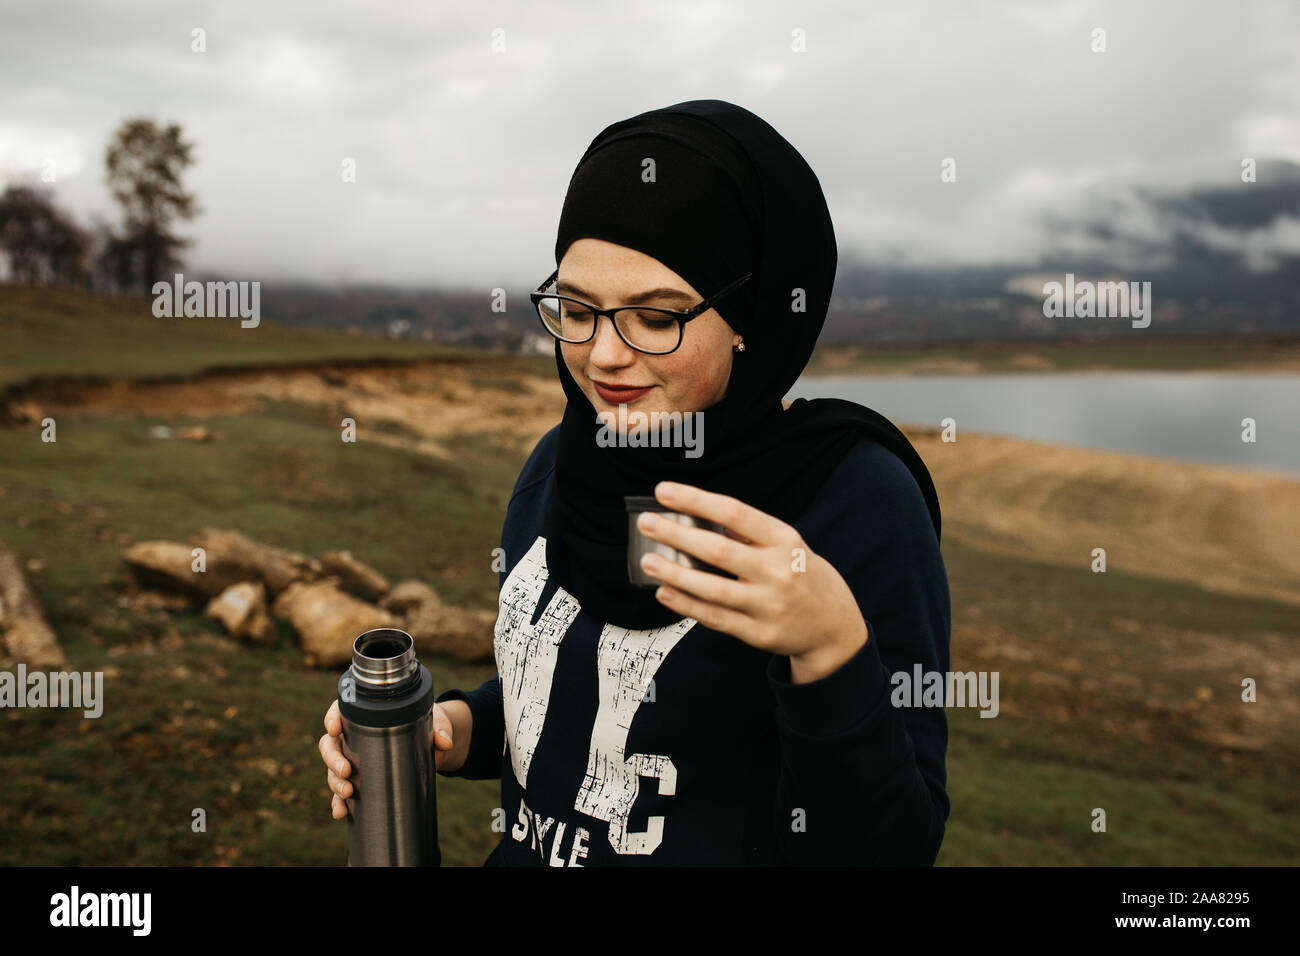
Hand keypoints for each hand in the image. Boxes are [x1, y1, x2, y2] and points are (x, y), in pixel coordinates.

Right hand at [318, 698, 464, 819]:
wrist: (434, 747)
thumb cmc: (429, 725)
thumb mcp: (436, 722)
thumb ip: (441, 729)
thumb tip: (445, 742)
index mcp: (367, 715)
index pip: (341, 711)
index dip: (332, 718)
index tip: (334, 728)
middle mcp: (354, 737)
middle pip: (330, 744)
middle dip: (333, 758)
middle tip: (346, 770)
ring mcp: (353, 760)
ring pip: (333, 770)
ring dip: (335, 782)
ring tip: (348, 792)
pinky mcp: (359, 781)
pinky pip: (342, 793)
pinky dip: (339, 803)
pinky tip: (341, 812)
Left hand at [635, 481, 867, 682]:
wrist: (834, 627)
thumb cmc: (803, 575)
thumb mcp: (788, 545)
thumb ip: (749, 534)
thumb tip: (697, 517)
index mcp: (785, 540)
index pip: (735, 513)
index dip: (697, 500)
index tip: (665, 491)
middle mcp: (778, 572)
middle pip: (719, 551)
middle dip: (677, 535)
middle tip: (647, 522)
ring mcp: (768, 606)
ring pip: (713, 589)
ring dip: (675, 574)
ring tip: (648, 561)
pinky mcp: (759, 634)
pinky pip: (715, 618)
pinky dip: (687, 605)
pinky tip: (665, 593)